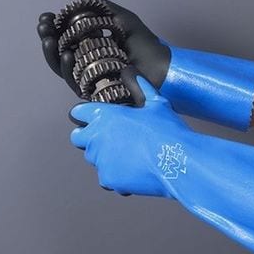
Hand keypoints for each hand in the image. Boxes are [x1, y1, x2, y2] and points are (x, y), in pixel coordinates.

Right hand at [37, 0, 170, 96]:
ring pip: (62, 67)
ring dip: (52, 53)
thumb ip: (104, 8)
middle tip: (44, 26)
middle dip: (48, 38)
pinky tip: (66, 54)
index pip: (66, 36)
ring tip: (49, 39)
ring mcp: (89, 77)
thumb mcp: (124, 20)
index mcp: (92, 45)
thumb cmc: (146, 46)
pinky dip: (68, 68)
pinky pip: (75, 81)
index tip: (48, 16)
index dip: (54, 27)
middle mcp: (87, 61)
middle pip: (59, 52)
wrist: (161, 68)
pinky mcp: (94, 91)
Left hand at [69, 73, 187, 196]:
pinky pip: (106, 178)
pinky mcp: (108, 179)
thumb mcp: (156, 103)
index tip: (86, 118)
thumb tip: (133, 74)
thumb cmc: (167, 132)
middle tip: (103, 139)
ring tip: (127, 156)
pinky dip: (117, 176)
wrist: (176, 162)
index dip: (83, 114)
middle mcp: (97, 137)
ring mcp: (101, 160)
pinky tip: (133, 171)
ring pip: (94, 159)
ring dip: (104, 157)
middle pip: (77, 138)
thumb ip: (140, 87)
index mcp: (105, 116)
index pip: (78, 113)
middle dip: (86, 137)